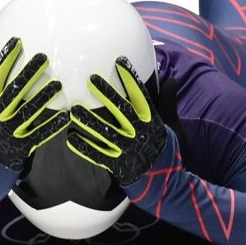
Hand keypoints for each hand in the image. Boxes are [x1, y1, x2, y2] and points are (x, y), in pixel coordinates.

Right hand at [0, 38, 67, 170]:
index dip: (5, 60)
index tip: (17, 42)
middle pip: (14, 91)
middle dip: (28, 73)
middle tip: (43, 57)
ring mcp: (9, 133)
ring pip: (29, 112)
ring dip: (44, 97)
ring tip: (58, 84)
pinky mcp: (21, 148)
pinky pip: (40, 135)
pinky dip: (52, 126)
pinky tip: (66, 116)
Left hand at [66, 58, 167, 185]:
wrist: (165, 182)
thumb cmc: (167, 149)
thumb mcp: (173, 125)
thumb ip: (169, 101)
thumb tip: (173, 78)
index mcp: (154, 122)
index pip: (142, 96)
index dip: (130, 79)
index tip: (120, 62)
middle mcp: (141, 134)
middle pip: (122, 111)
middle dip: (107, 94)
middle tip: (91, 79)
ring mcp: (128, 150)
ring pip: (106, 132)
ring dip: (89, 121)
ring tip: (74, 110)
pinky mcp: (118, 165)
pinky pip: (98, 155)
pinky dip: (84, 147)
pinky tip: (71, 137)